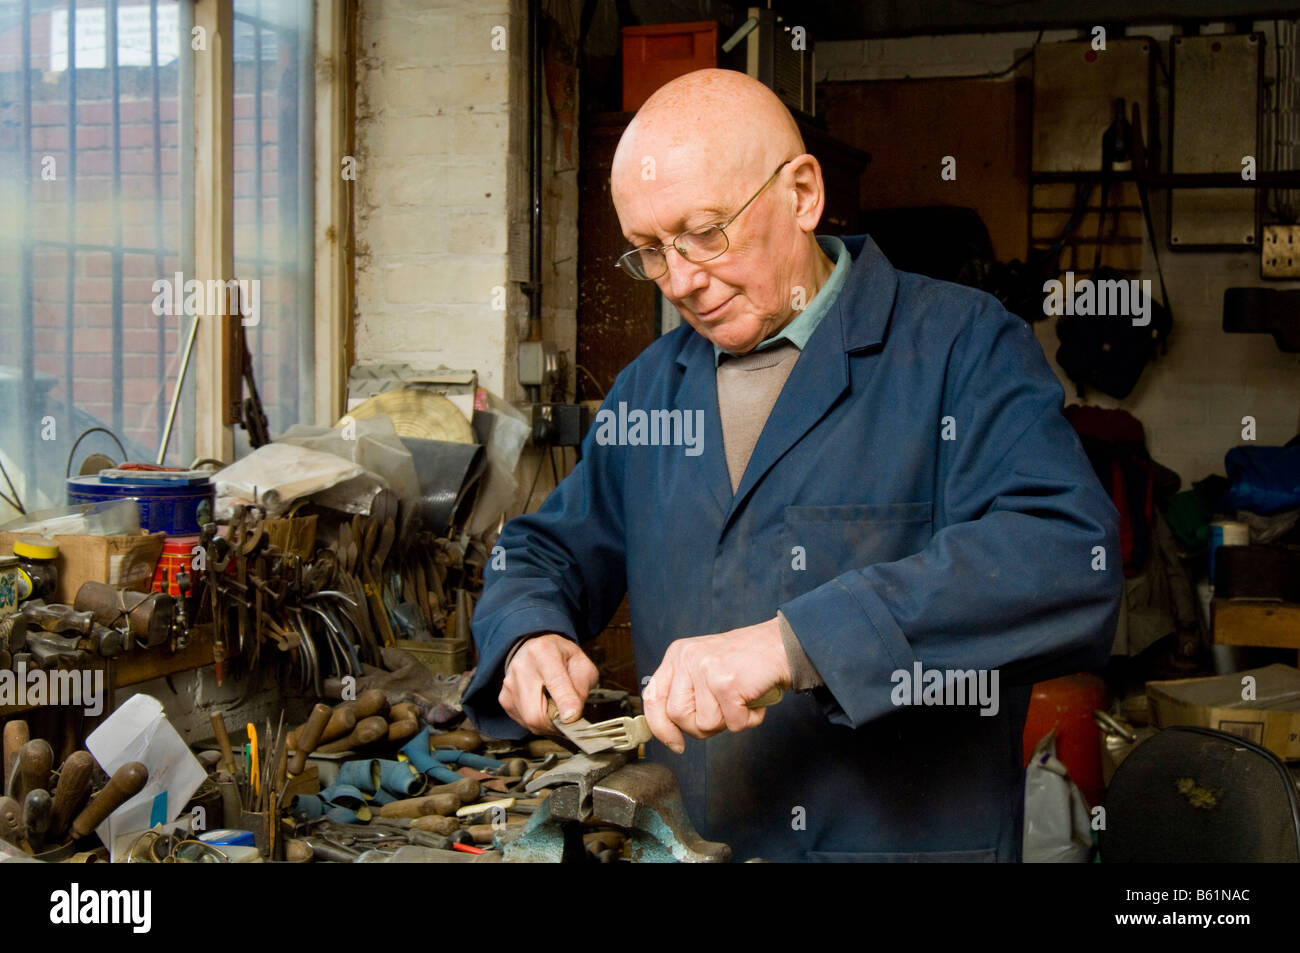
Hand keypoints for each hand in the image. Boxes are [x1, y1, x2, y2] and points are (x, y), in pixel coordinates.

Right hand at [500, 633, 598, 735]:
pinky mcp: (504, 699)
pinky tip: (544, 707)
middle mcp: (521, 666)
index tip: (572, 717)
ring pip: (530, 721)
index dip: (565, 702)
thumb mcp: (582, 664)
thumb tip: (573, 714)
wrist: (536, 651)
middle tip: (569, 717)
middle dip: (556, 722)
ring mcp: (509, 684)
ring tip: (557, 708)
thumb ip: (581, 687)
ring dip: (548, 723)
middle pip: (536, 712)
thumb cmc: (561, 657)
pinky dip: (538, 722)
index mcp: (544, 651)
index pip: (555, 682)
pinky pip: (524, 722)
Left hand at [642, 617, 790, 753]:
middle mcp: (687, 658)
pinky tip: (754, 702)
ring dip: (727, 723)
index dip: (660, 726)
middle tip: (723, 713)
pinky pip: (733, 724)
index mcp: (678, 655)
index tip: (674, 743)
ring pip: (704, 724)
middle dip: (701, 726)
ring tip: (740, 702)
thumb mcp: (705, 666)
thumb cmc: (747, 661)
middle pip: (677, 716)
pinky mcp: (727, 683)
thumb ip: (686, 690)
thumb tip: (669, 730)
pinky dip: (748, 720)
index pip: (653, 697)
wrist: (782, 644)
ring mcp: (706, 669)